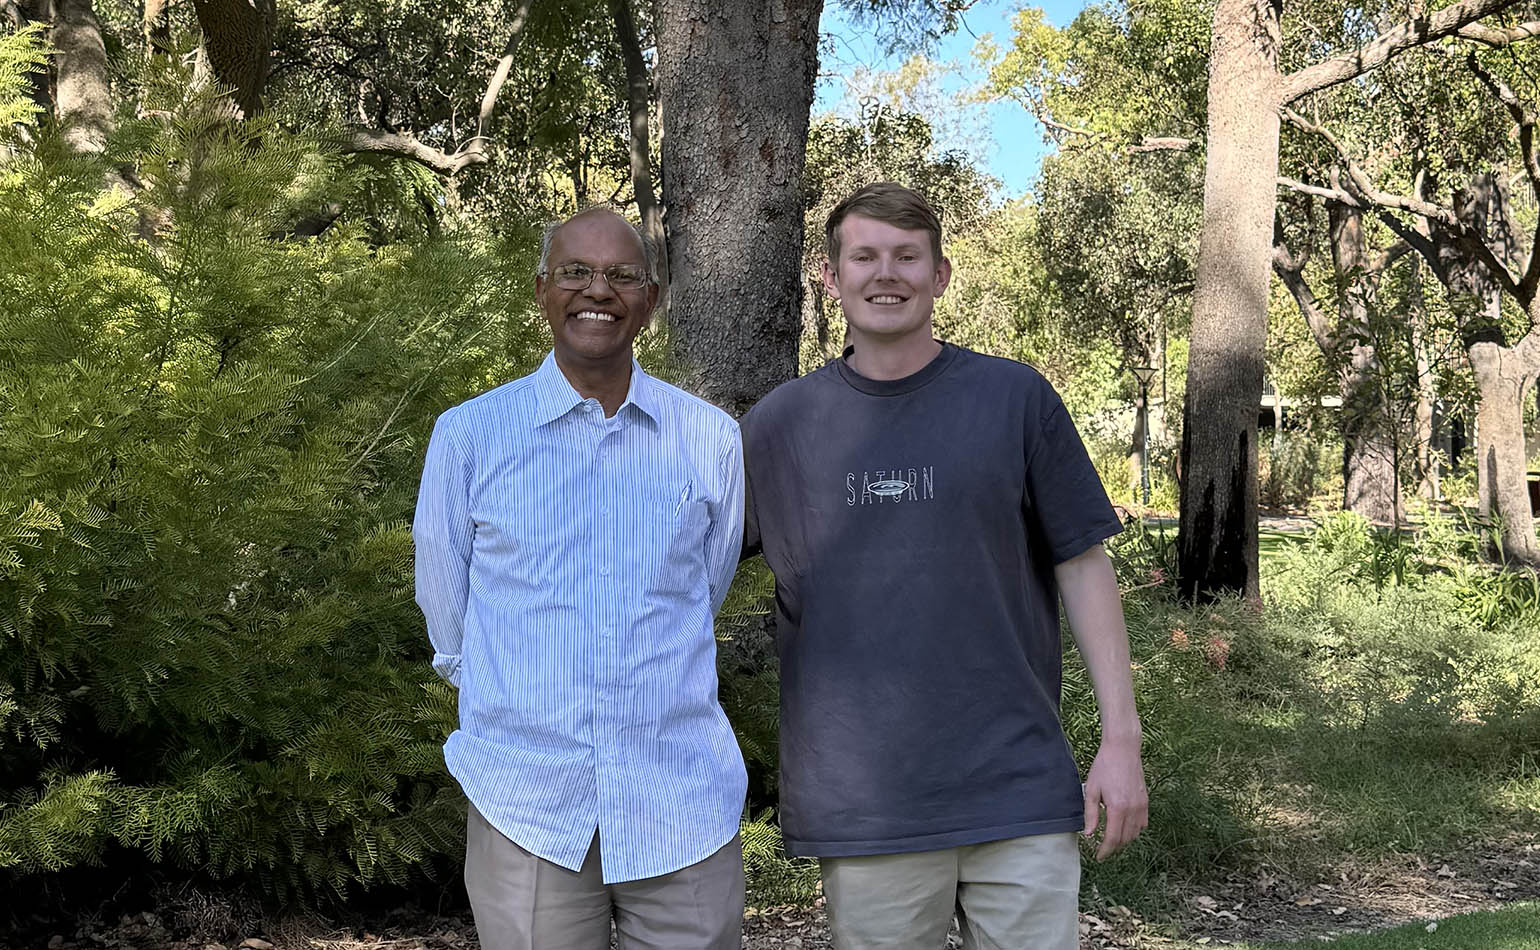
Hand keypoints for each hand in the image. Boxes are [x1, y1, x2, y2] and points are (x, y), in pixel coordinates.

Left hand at [1081, 738, 1147, 859]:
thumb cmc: (1104, 767)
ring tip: (1111, 839)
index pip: (1112, 838)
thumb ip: (1090, 814)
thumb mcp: (1091, 790)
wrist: (1123, 750)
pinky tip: (1124, 828)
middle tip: (1102, 849)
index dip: (1105, 850)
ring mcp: (1142, 806)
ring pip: (1135, 834)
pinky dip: (1134, 831)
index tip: (1098, 856)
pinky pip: (1142, 824)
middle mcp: (1132, 810)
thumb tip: (1088, 834)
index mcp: (1117, 808)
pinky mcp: (1146, 802)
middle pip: (1124, 839)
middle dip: (1113, 847)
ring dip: (1123, 840)